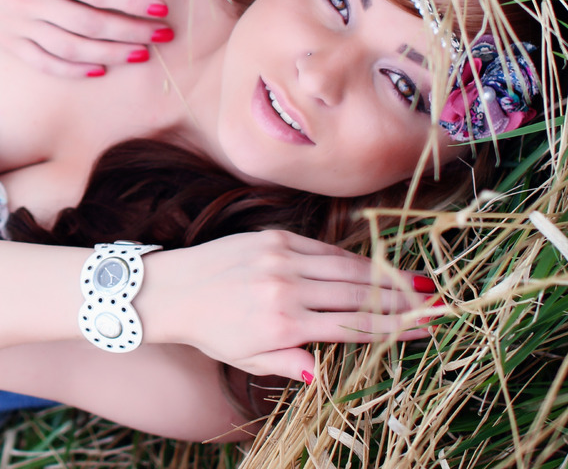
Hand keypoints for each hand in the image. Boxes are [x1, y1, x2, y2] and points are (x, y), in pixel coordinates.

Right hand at [0, 0, 171, 77]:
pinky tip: (99, 71)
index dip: (132, 2)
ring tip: (141, 55)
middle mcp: (30, 2)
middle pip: (91, 24)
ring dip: (110, 54)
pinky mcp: (8, 41)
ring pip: (71, 48)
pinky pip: (44, 62)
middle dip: (132, 32)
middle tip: (165, 35)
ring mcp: (18, 25)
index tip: (161, 8)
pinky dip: (72, 70)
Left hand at [146, 231, 431, 383]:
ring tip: (416, 282)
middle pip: (359, 294)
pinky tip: (371, 264)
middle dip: (402, 299)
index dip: (396, 327)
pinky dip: (349, 258)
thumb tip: (323, 373)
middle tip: (438, 301)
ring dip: (385, 275)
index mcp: (284, 325)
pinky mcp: (273, 237)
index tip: (427, 327)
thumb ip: (288, 364)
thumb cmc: (210, 330)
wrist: (171, 289)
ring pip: (346, 267)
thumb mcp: (247, 359)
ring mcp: (281, 258)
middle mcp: (287, 289)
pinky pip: (322, 248)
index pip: (354, 326)